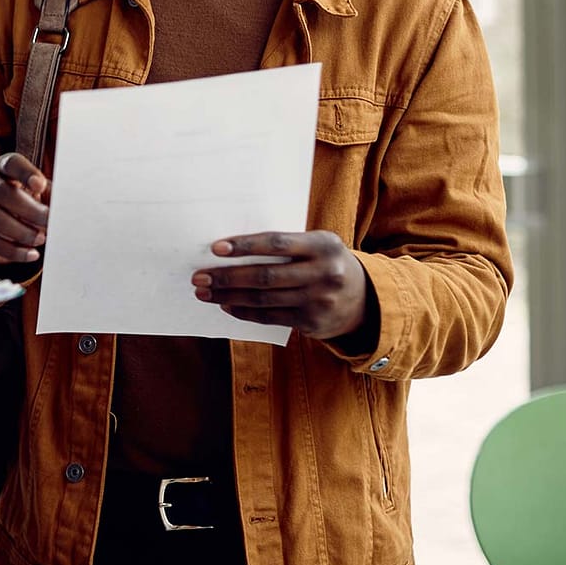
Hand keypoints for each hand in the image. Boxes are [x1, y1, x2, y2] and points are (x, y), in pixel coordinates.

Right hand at [0, 152, 49, 264]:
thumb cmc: (25, 200)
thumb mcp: (38, 192)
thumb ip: (51, 195)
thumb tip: (67, 206)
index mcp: (3, 167)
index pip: (12, 164)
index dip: (26, 173)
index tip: (40, 186)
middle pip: (2, 193)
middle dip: (29, 210)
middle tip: (48, 221)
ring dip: (21, 231)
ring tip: (40, 238)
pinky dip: (14, 251)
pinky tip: (31, 254)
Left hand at [192, 231, 370, 339]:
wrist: (366, 299)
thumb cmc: (325, 262)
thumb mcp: (316, 246)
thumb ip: (286, 245)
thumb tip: (231, 248)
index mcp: (323, 244)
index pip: (276, 243)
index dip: (245, 246)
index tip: (216, 248)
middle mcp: (324, 272)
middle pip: (265, 275)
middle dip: (228, 276)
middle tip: (200, 276)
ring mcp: (319, 299)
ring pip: (263, 298)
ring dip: (229, 295)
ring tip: (205, 292)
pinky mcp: (312, 322)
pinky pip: (269, 316)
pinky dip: (244, 311)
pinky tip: (225, 305)